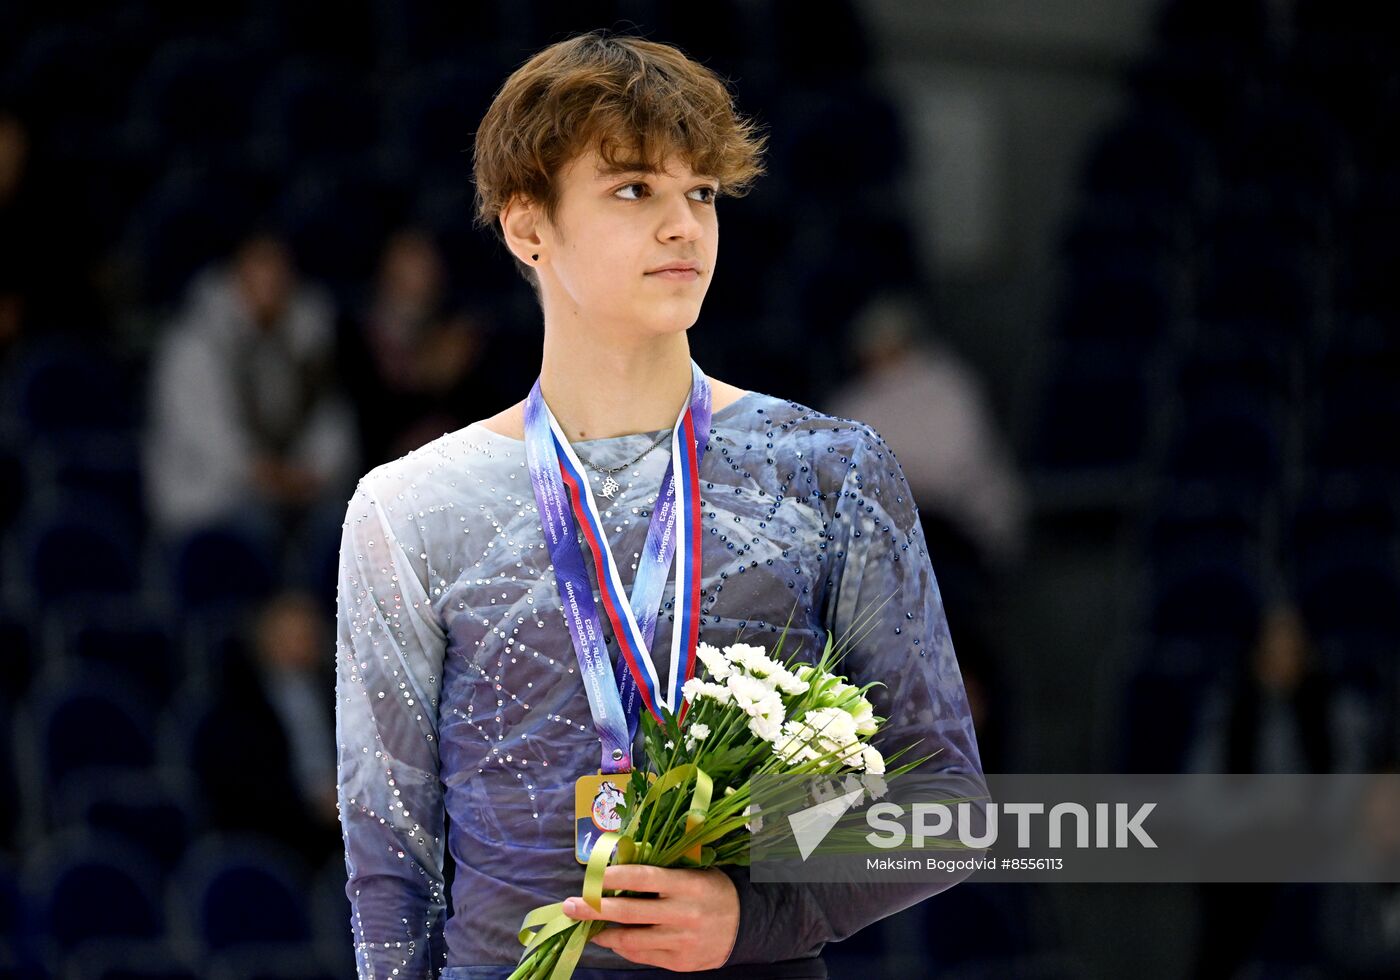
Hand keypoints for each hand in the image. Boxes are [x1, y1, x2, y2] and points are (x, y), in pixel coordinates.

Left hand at [561, 864, 739, 970]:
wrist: (746, 926)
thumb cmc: (713, 890)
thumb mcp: (695, 872)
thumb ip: (663, 873)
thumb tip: (619, 869)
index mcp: (688, 885)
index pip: (645, 877)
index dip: (615, 876)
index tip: (592, 874)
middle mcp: (683, 914)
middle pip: (630, 911)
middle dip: (595, 907)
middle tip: (570, 904)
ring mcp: (680, 941)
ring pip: (632, 939)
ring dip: (604, 932)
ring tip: (586, 926)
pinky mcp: (679, 963)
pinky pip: (643, 955)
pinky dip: (623, 947)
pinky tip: (612, 939)